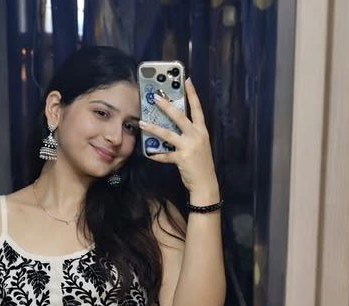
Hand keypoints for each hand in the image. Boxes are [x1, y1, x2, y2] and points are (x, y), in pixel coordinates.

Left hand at [139, 78, 218, 200]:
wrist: (206, 183)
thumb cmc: (201, 164)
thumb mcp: (199, 146)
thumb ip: (189, 135)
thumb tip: (173, 127)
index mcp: (202, 131)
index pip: (198, 109)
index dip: (192, 94)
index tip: (187, 80)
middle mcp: (197, 136)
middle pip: (180, 117)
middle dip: (167, 106)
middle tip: (156, 98)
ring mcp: (189, 147)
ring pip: (168, 134)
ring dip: (154, 128)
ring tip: (142, 123)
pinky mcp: (182, 158)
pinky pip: (165, 155)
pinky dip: (156, 154)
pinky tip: (148, 153)